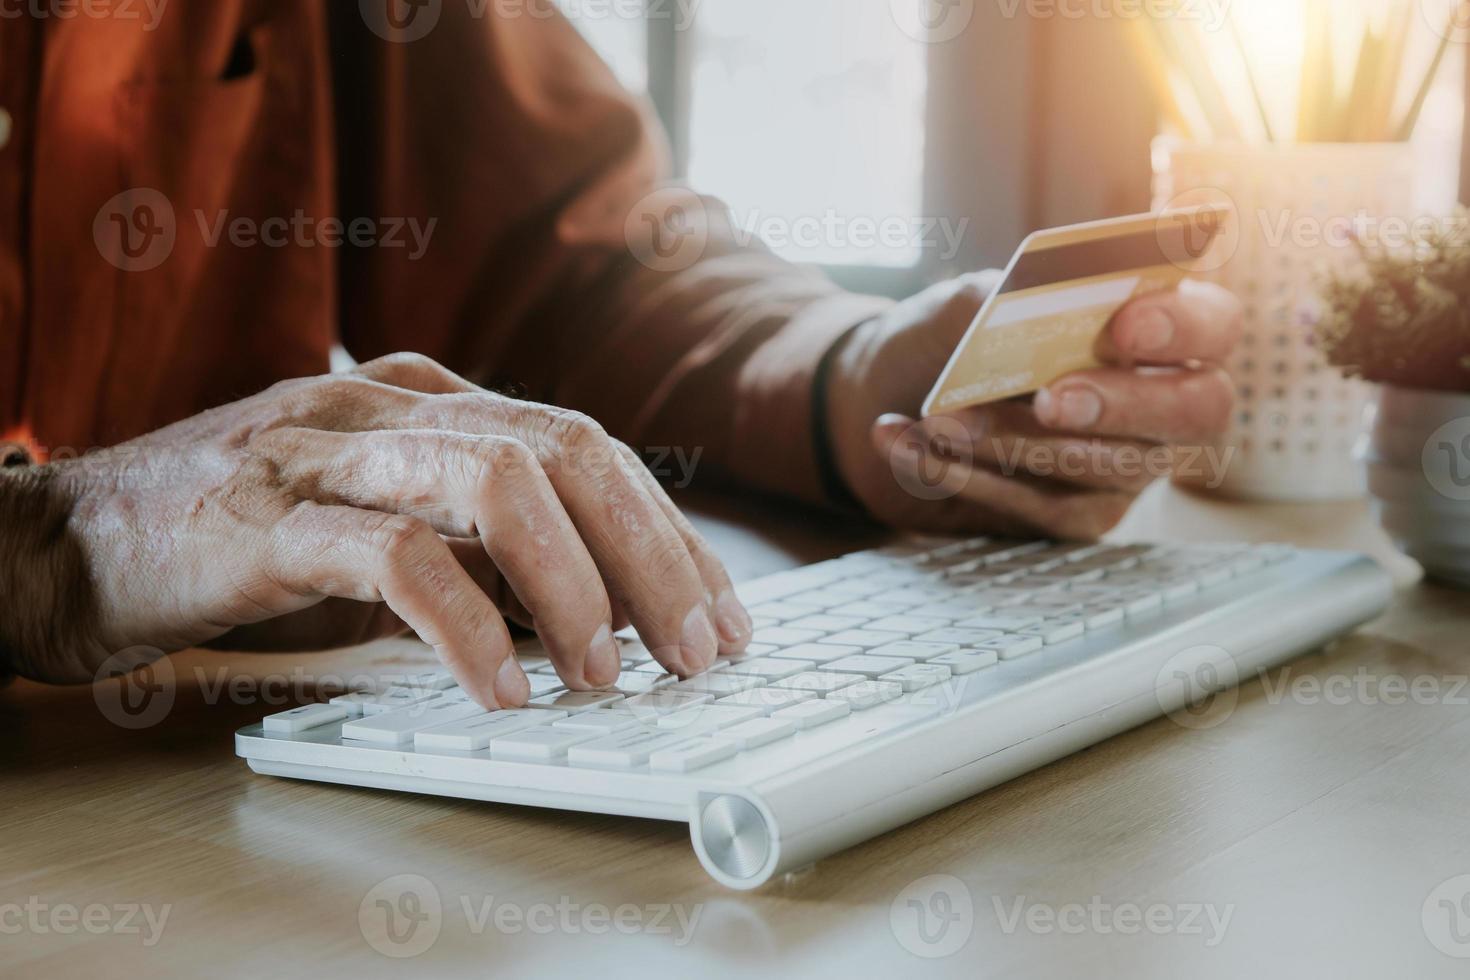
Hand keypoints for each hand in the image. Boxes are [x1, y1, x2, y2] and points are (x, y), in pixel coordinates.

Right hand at [0, 354, 751, 705]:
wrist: (72, 542)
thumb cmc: (242, 543)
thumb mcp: (386, 534)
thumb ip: (478, 549)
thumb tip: (600, 610)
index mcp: (428, 400)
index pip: (584, 446)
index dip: (664, 531)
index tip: (719, 612)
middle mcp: (389, 405)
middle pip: (564, 450)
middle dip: (650, 554)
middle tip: (696, 649)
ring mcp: (326, 450)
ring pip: (497, 482)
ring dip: (576, 586)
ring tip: (611, 674)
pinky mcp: (266, 518)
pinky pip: (398, 559)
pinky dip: (468, 629)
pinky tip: (504, 690)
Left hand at [826, 273, 1242, 538]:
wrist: (886, 397)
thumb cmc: (946, 338)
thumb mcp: (964, 303)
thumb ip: (1001, 301)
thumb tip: (1021, 313)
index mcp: (1154, 328)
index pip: (1213, 325)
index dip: (1182, 327)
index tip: (1123, 328)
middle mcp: (1160, 402)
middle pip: (1193, 413)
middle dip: (1121, 404)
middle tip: (1050, 400)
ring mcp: (1127, 467)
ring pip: (1104, 466)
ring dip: (1013, 441)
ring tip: (938, 417)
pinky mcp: (1076, 517)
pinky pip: (1040, 507)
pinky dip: (966, 475)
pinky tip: (909, 446)